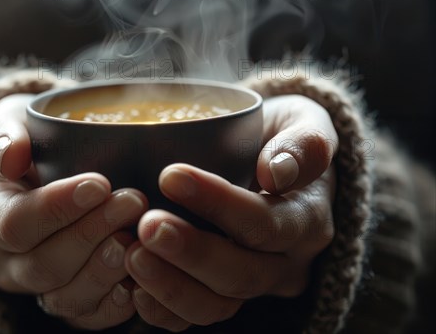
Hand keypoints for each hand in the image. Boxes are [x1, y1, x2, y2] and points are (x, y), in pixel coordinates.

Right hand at [0, 95, 145, 329]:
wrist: (42, 172)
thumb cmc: (29, 145)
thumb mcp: (7, 125)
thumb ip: (1, 137)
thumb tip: (12, 156)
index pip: (14, 224)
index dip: (56, 209)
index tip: (98, 183)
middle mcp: (9, 260)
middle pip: (44, 265)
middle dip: (91, 234)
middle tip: (132, 201)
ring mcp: (40, 286)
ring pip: (66, 297)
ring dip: (106, 270)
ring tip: (137, 238)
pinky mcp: (73, 300)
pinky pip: (89, 317)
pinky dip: (116, 304)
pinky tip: (142, 276)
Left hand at [125, 95, 337, 330]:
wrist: (273, 167)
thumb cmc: (280, 138)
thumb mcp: (305, 122)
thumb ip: (303, 143)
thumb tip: (278, 173)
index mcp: (306, 220)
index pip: (266, 223)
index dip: (220, 205)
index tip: (170, 176)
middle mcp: (284, 262)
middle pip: (241, 275)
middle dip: (191, 253)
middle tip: (146, 225)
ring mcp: (252, 284)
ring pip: (217, 306)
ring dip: (170, 286)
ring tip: (131, 255)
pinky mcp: (222, 294)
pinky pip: (195, 316)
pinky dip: (162, 309)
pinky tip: (132, 286)